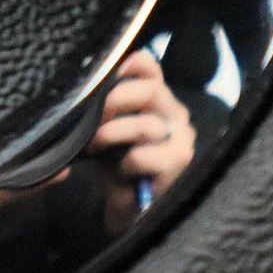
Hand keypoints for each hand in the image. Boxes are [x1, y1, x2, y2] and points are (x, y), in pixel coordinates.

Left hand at [89, 50, 194, 228]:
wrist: (126, 207)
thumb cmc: (115, 162)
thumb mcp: (107, 127)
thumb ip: (107, 105)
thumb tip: (90, 84)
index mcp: (160, 99)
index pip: (150, 68)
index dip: (129, 65)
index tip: (105, 75)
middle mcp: (177, 113)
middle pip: (149, 90)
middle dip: (114, 101)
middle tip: (92, 117)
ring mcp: (183, 138)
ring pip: (145, 125)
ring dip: (112, 135)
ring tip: (95, 146)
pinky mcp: (180, 164)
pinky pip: (144, 156)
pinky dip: (126, 163)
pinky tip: (124, 171)